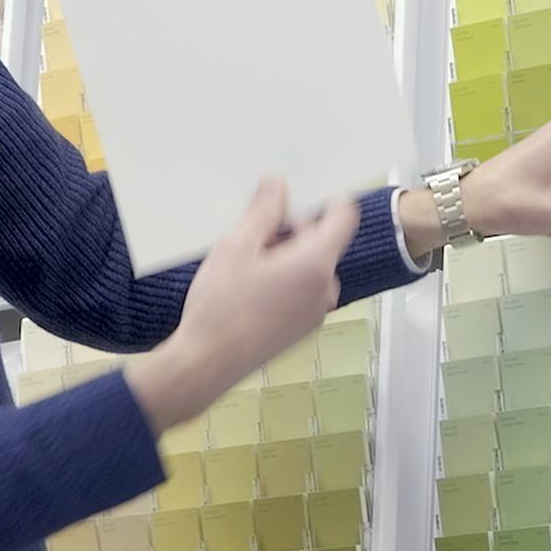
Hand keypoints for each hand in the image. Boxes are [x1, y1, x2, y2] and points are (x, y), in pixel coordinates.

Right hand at [124, 178, 357, 430]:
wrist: (206, 365)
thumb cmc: (220, 307)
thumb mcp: (236, 246)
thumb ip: (263, 211)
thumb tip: (278, 185)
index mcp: (316, 264)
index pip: (343, 217)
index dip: (325, 199)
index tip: (298, 194)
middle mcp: (325, 289)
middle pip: (322, 242)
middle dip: (292, 230)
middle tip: (252, 232)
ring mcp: (315, 313)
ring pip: (310, 267)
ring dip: (285, 256)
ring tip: (245, 264)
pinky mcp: (302, 329)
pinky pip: (302, 291)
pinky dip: (283, 280)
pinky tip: (248, 287)